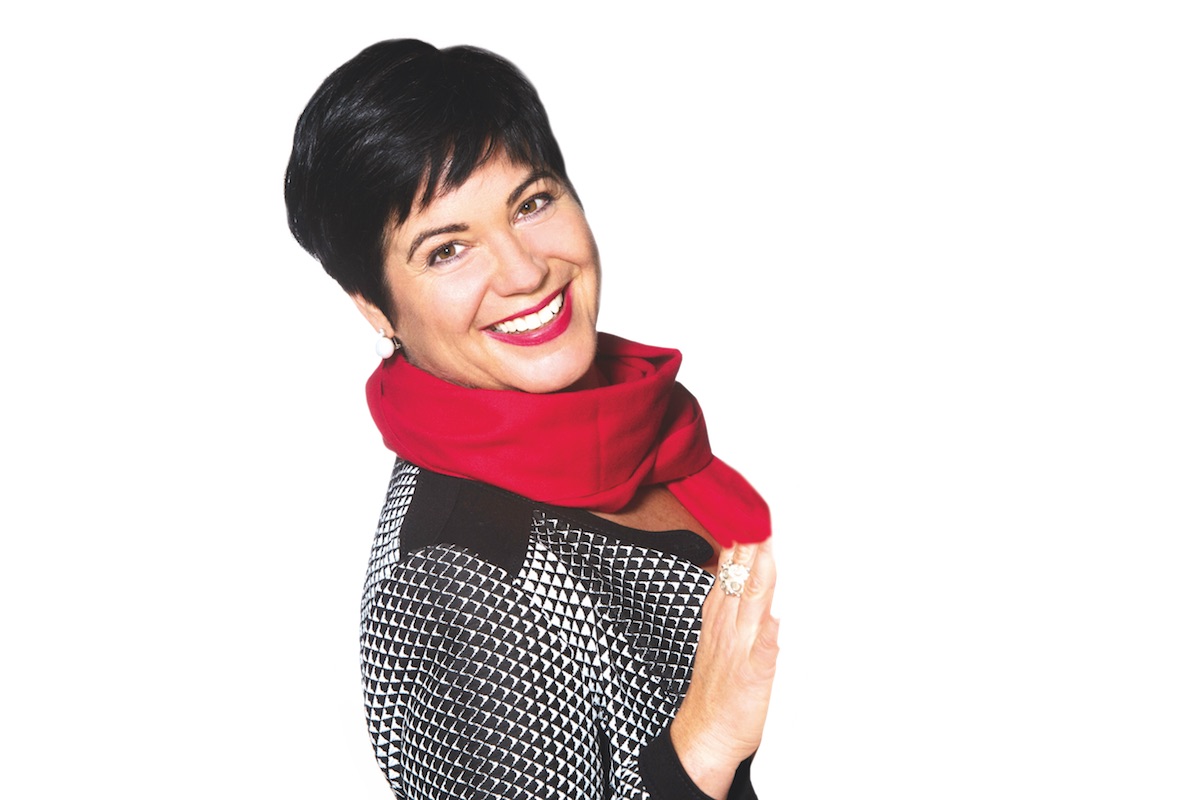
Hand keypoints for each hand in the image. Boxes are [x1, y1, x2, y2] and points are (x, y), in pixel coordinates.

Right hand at [670, 540, 779, 798]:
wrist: (704, 735)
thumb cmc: (718, 687)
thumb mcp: (720, 634)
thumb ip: (734, 601)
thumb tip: (745, 565)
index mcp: (720, 616)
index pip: (731, 569)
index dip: (742, 542)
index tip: (752, 514)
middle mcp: (728, 627)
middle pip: (740, 580)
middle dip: (751, 549)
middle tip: (761, 517)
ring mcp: (740, 650)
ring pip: (749, 607)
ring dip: (758, 579)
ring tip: (767, 552)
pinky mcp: (753, 677)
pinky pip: (762, 654)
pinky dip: (767, 637)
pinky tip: (775, 621)